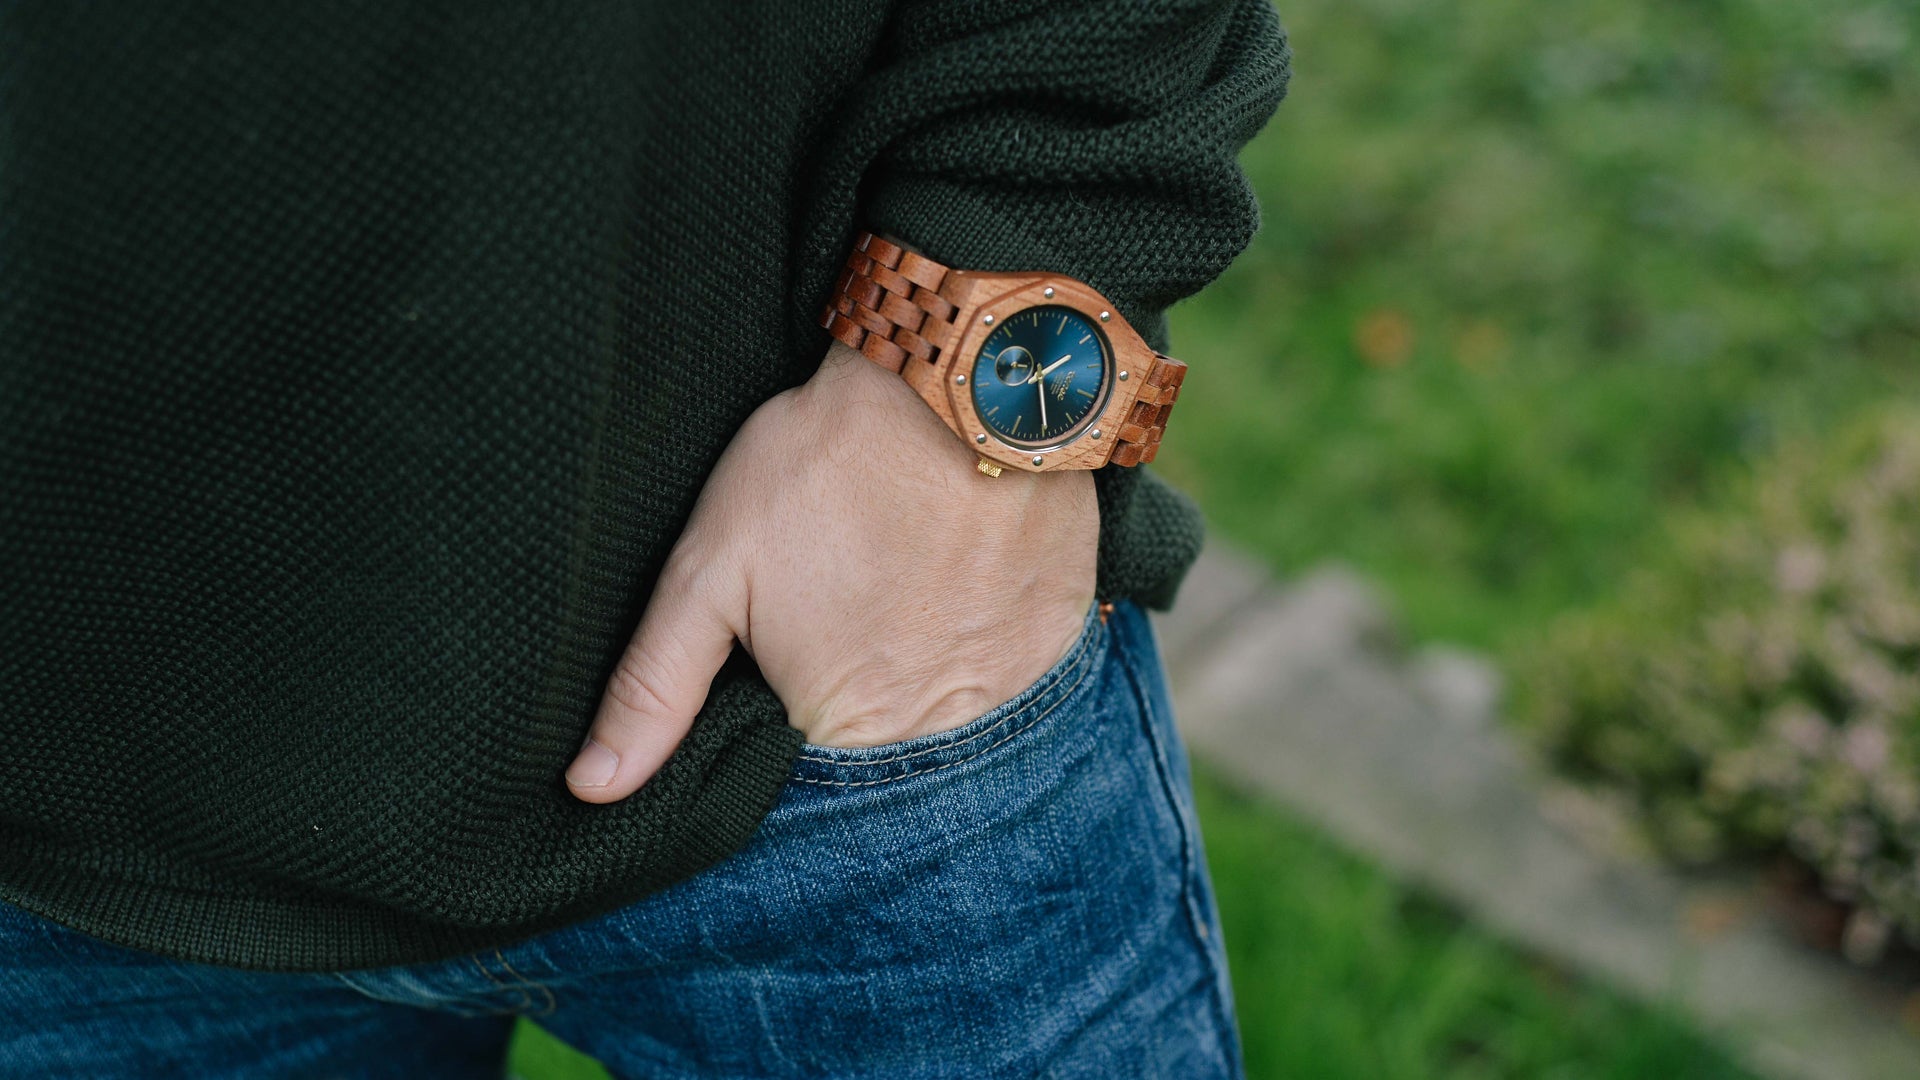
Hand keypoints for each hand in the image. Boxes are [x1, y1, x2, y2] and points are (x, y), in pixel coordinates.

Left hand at [566, 343, 1098, 801]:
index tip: (785, 674)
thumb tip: (593, 790)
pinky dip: (987, 656)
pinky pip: (1021, 686)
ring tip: (902, 602)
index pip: (806, 790)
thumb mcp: (709, 568)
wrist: (959, 382)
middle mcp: (937, 739)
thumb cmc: (824, 468)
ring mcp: (1014, 696)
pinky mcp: (1062, 647)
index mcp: (842, 735)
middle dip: (858, 714)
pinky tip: (960, 596)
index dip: (787, 740)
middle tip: (848, 616)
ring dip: (927, 689)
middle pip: (885, 765)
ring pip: (955, 729)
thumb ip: (653, 686)